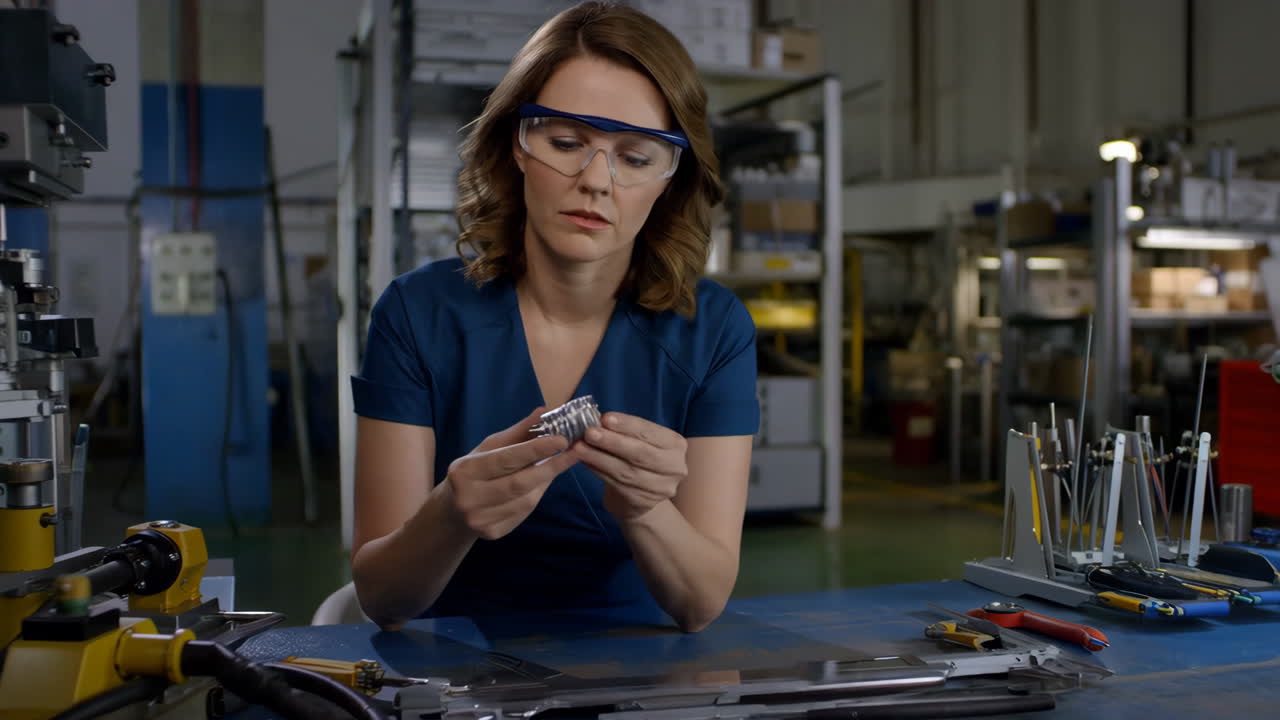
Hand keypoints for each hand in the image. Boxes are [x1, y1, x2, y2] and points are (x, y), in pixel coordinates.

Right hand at [443, 407, 578, 540]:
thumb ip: (517, 432)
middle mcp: (469, 498)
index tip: (562, 440)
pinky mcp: (492, 534)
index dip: (536, 449)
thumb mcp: (489, 449)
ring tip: (555, 467)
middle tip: (575, 452)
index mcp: (465, 471)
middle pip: (520, 483)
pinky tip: (538, 485)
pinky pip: (524, 513)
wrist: (451, 510)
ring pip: (527, 500)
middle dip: (551, 467)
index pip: (506, 458)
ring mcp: (480, 519)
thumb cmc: (474, 471)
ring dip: (545, 482)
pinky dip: (535, 496)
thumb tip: (544, 411)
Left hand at [575, 412, 687, 520]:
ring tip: (580, 447)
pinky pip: (617, 484)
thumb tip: (597, 421)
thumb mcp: (640, 442)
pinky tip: (585, 462)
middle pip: (641, 453)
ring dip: (599, 457)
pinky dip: (598, 471)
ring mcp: (660, 488)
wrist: (641, 497)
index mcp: (676, 445)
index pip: (651, 432)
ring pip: (626, 470)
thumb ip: (625, 432)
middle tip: (589, 432)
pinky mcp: (643, 502)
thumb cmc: (638, 460)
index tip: (605, 418)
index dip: (628, 425)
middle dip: (613, 441)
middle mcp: (675, 467)